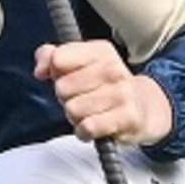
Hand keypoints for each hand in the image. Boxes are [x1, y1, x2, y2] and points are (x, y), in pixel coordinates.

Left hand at [40, 38, 171, 144]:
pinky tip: (95, 127)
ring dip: (76, 117)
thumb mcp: (80, 64)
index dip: (56, 73)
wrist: (144, 108)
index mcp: (100, 51)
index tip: (68, 77)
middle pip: (62, 88)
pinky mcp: (126, 118)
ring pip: (73, 110)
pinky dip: (85, 132)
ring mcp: (122, 93)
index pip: (58, 59)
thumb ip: (50, 57)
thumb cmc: (105, 87)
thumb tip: (40, 71)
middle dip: (67, 99)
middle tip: (84, 99)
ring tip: (92, 113)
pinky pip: (87, 128)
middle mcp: (113, 69)